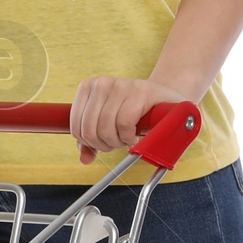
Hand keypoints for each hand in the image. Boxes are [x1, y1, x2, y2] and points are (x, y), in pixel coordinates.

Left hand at [69, 75, 190, 164]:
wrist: (166, 98)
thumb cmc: (135, 111)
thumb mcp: (108, 124)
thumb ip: (91, 141)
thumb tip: (84, 158)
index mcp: (88, 87)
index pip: (76, 126)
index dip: (87, 142)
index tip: (101, 143)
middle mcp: (101, 83)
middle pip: (89, 129)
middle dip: (103, 144)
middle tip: (116, 143)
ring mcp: (120, 85)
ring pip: (105, 128)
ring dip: (117, 142)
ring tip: (126, 139)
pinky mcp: (139, 91)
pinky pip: (124, 124)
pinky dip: (128, 137)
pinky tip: (134, 135)